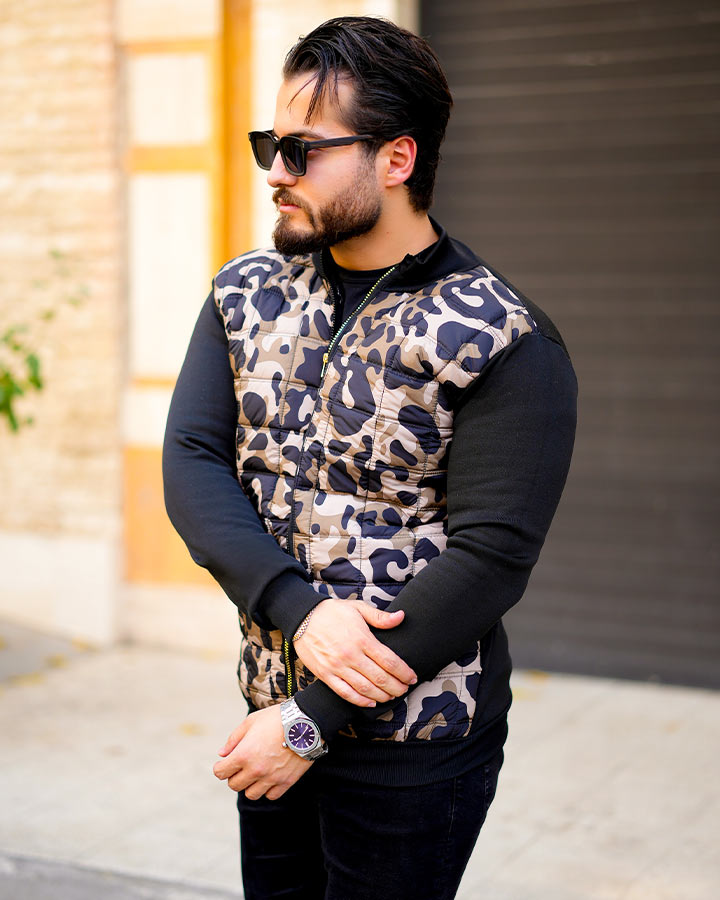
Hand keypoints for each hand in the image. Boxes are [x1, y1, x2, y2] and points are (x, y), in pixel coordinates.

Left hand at [213, 706, 312, 799]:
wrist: (305, 722)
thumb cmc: (276, 718)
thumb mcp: (251, 721)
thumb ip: (233, 739)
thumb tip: (222, 754)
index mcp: (243, 754)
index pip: (220, 772)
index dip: (220, 767)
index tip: (225, 762)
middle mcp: (255, 770)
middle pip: (234, 785)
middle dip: (234, 776)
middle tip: (242, 766)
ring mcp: (271, 778)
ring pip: (251, 794)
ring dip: (250, 785)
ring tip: (256, 772)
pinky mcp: (286, 782)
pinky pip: (271, 795)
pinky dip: (268, 789)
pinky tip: (270, 776)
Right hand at [293, 597, 416, 706]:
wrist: (302, 617)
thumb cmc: (332, 612)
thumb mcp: (357, 608)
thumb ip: (380, 616)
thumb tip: (401, 617)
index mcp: (362, 638)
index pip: (389, 661)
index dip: (404, 672)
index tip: (412, 677)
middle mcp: (351, 655)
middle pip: (380, 678)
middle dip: (397, 687)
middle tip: (405, 690)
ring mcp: (337, 667)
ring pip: (365, 689)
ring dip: (382, 696)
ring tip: (391, 697)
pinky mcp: (325, 675)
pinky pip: (345, 693)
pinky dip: (360, 701)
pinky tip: (370, 702)